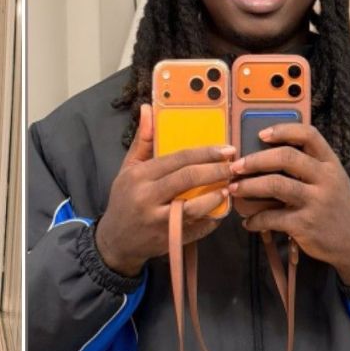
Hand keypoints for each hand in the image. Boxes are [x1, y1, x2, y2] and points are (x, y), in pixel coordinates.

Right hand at [95, 104, 234, 276]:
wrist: (115, 242)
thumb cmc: (124, 200)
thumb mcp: (128, 169)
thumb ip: (142, 140)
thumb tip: (148, 108)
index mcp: (139, 177)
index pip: (177, 159)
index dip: (205, 152)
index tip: (226, 149)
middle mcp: (147, 198)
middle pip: (188, 179)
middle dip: (216, 170)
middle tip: (233, 166)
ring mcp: (159, 222)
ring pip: (196, 206)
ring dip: (217, 196)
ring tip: (228, 188)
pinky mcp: (169, 240)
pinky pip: (198, 228)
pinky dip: (212, 219)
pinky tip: (219, 210)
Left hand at [227, 123, 349, 284]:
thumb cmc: (335, 207)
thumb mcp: (332, 180)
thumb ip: (308, 166)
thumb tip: (265, 154)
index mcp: (331, 163)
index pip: (309, 135)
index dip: (283, 130)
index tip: (260, 134)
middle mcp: (326, 179)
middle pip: (286, 157)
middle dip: (255, 160)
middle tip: (235, 166)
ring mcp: (316, 202)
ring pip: (276, 185)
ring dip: (248, 186)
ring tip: (233, 189)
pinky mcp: (306, 225)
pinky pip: (272, 217)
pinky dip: (255, 219)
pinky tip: (248, 222)